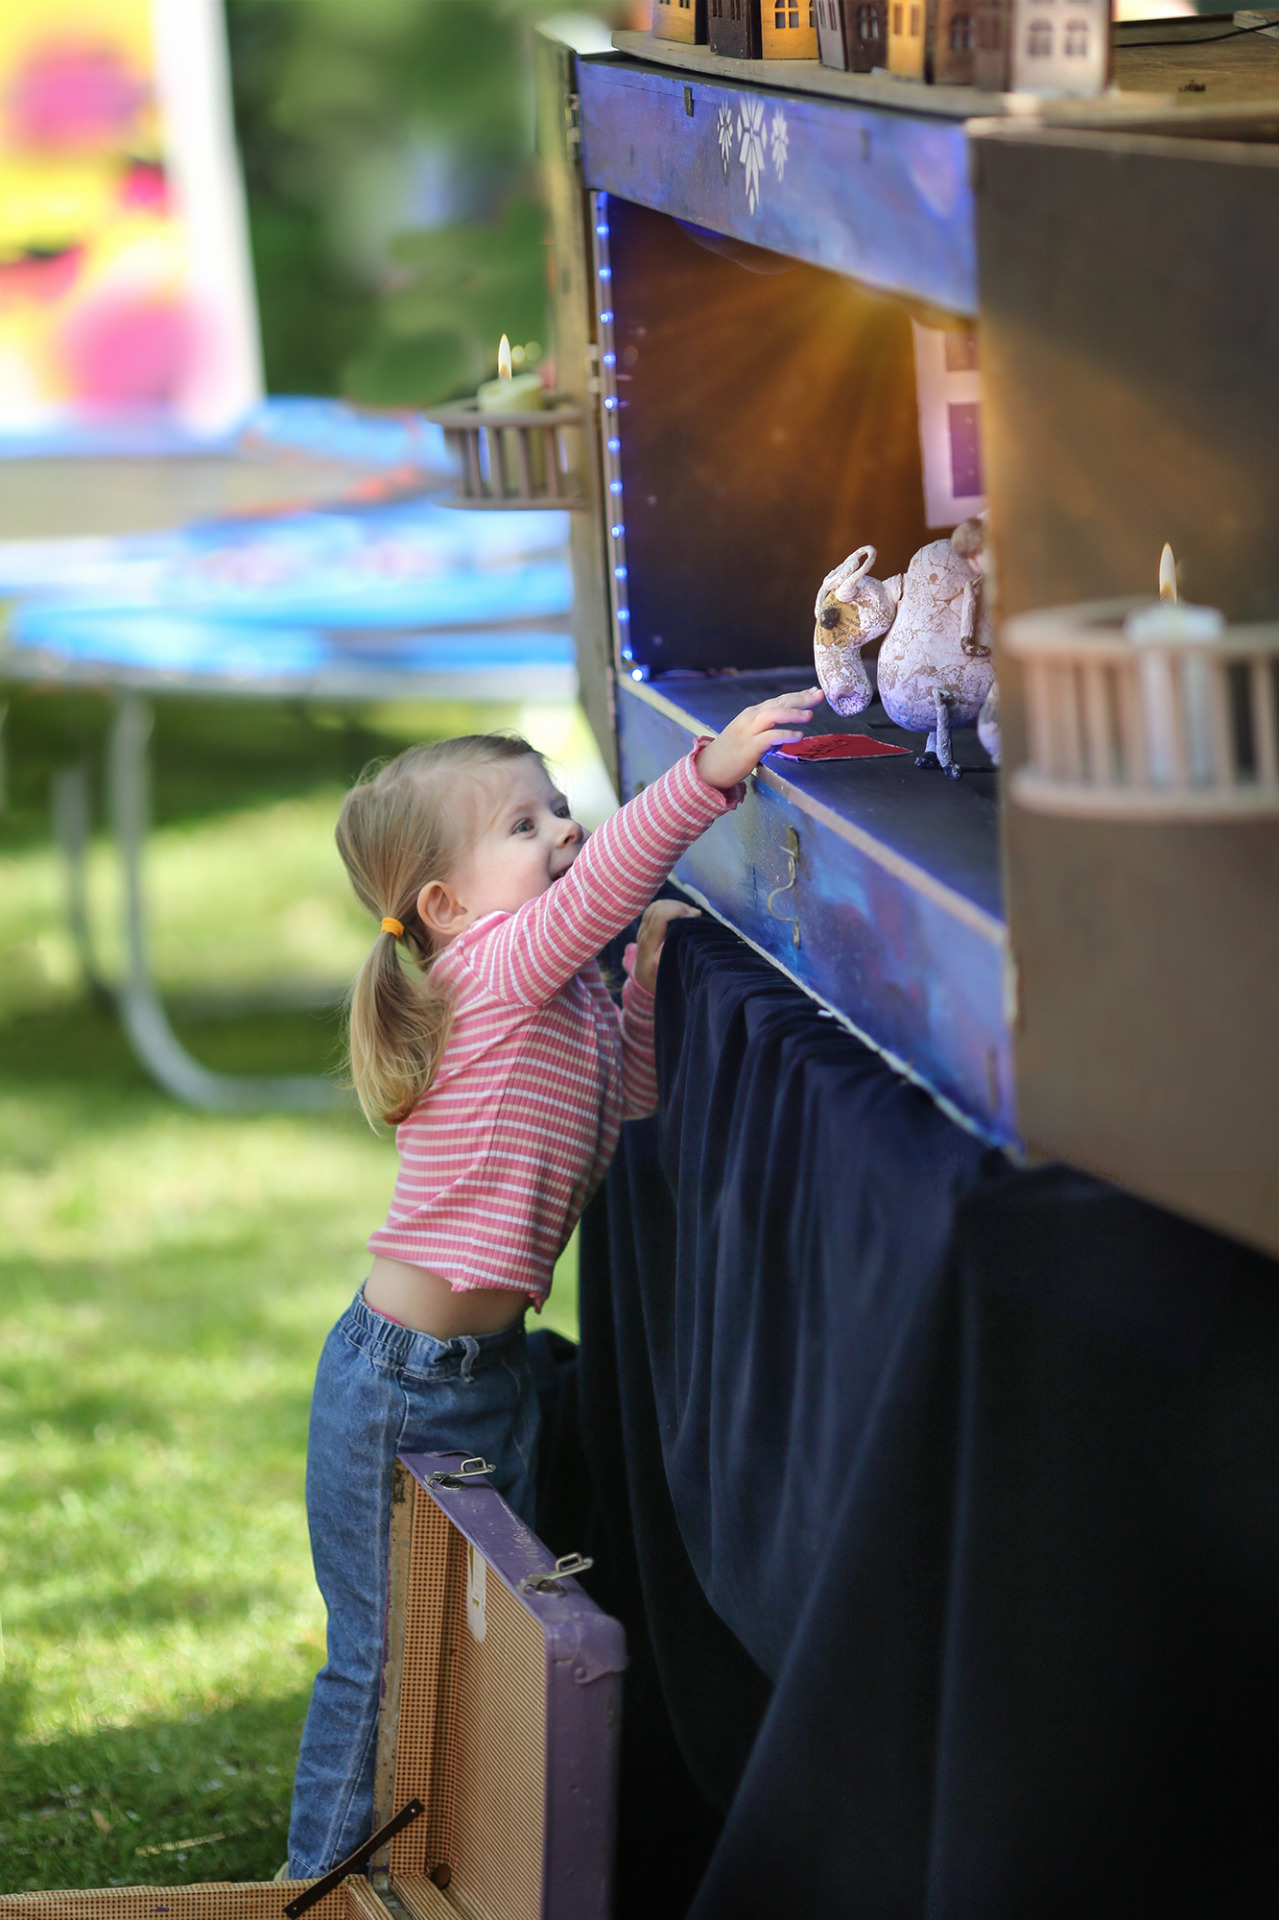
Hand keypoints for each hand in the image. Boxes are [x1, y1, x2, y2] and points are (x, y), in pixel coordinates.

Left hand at [632, 899, 700, 992]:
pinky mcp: (642, 931)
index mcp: (649, 957)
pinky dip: (669, 908)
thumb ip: (682, 953)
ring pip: (655, 907)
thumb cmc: (673, 987)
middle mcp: (642, 944)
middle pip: (657, 909)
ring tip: (690, 915)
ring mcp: (640, 936)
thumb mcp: (680, 977)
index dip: (680, 912)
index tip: (696, 917)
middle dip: (679, 907)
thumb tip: (693, 920)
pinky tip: (682, 915)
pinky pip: (654, 910)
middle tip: (696, 916)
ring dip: (675, 906)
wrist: (654, 990)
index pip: (660, 918)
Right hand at [697, 687, 823, 790]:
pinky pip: (770, 737)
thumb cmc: (729, 754)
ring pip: (773, 714)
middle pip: (779, 703)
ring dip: (793, 713)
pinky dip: (785, 735)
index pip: (779, 700)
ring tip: (810, 715)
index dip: (798, 695)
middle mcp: (751, 718)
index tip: (815, 691)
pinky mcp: (748, 747)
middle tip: (820, 695)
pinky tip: (798, 736)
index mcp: (752, 714)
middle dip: (801, 698)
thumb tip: (786, 735)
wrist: (708, 768)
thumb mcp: (749, 736)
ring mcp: (748, 731)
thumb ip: (767, 732)